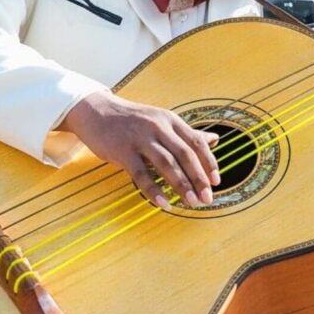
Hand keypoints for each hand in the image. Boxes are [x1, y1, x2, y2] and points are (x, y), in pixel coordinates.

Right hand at [59, 91, 219, 209]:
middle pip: (184, 154)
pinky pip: (141, 174)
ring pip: (166, 163)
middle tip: (207, 198)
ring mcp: (140, 138)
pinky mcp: (123, 150)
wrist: (96, 111)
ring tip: (191, 202)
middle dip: (199, 178)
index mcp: (170, 120)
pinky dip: (154, 190)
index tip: (216, 182)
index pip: (196, 142)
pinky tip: (164, 203)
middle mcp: (158, 126)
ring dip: (181, 185)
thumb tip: (216, 139)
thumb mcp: (162, 120)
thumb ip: (187, 132)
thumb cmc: (132, 120)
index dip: (208, 162)